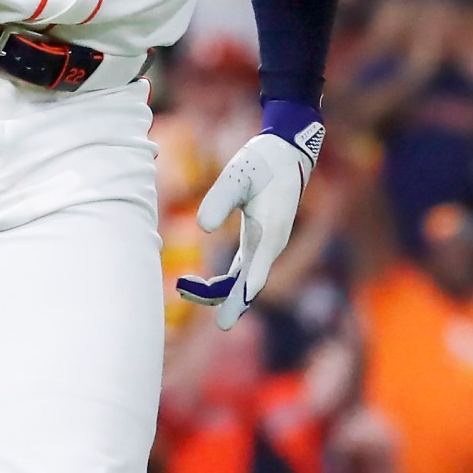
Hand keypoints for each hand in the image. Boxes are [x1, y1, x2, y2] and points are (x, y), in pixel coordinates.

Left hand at [176, 108, 324, 329]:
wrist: (287, 150)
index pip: (254, 277)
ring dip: (220, 290)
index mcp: (269, 235)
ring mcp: (267, 243)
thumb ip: (219, 200)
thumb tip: (201, 227)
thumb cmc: (263, 161)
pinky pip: (243, 268)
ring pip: (244, 278)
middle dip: (221, 298)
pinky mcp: (260, 238)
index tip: (225, 322)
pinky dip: (226, 279)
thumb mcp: (237, 177)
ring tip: (185, 288)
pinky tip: (207, 284)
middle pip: (247, 284)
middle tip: (191, 299)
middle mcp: (271, 245)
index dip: (239, 299)